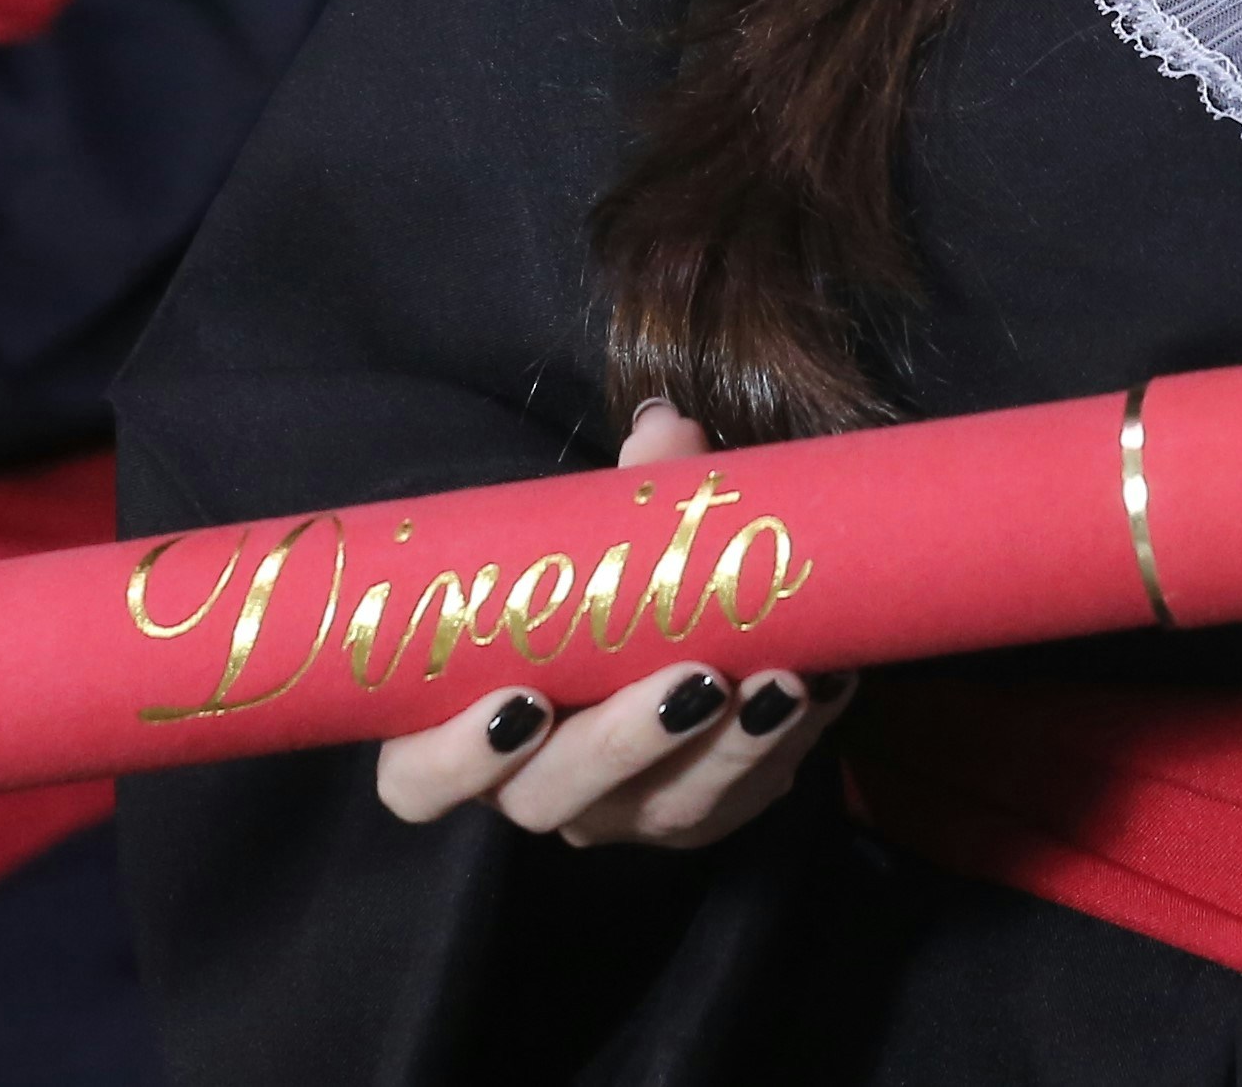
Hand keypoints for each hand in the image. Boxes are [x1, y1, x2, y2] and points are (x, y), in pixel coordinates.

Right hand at [374, 403, 854, 847]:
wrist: (663, 625)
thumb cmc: (591, 583)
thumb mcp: (596, 535)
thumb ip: (626, 489)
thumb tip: (664, 429)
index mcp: (466, 729)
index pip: (417, 783)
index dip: (457, 761)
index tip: (521, 701)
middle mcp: (536, 786)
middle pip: (557, 799)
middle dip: (628, 744)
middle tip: (696, 680)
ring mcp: (622, 812)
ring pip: (666, 810)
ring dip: (729, 750)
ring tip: (781, 684)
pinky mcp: (703, 812)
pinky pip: (745, 797)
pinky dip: (789, 743)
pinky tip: (823, 685)